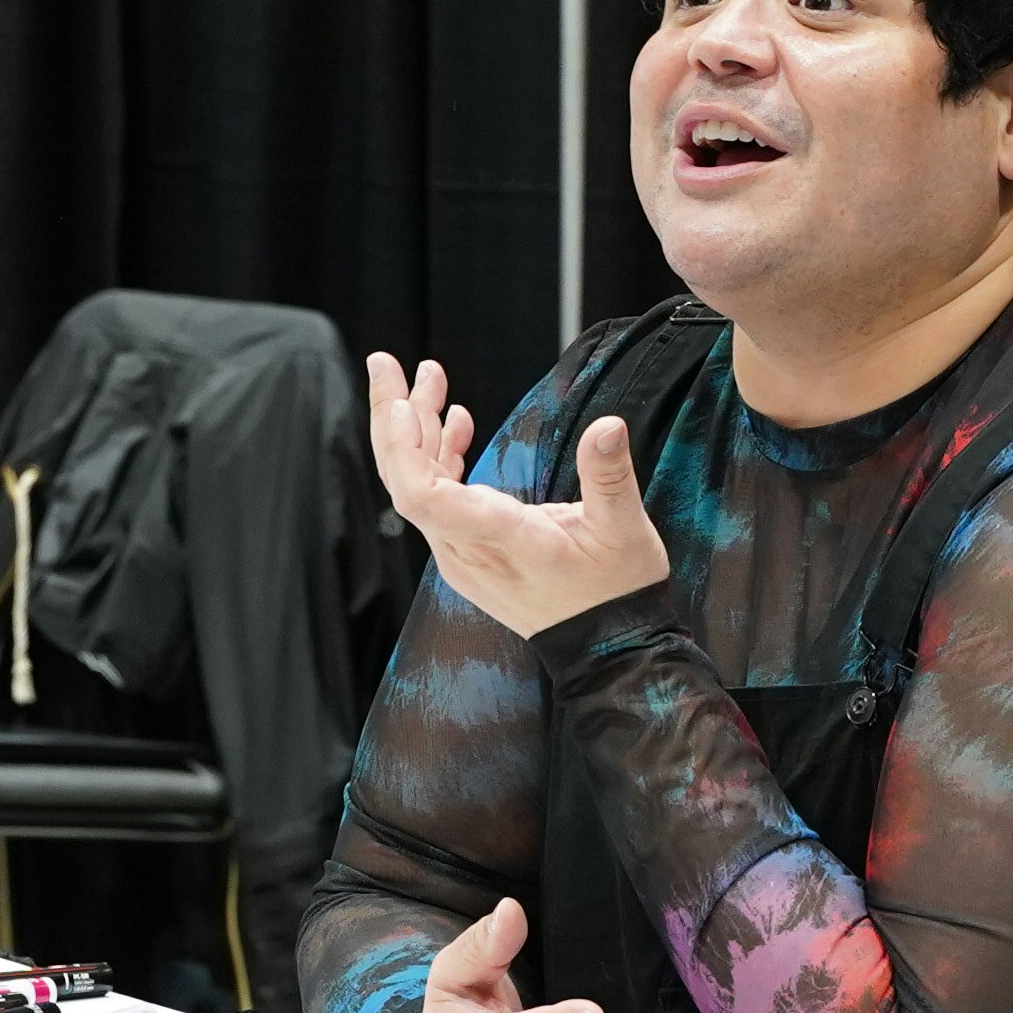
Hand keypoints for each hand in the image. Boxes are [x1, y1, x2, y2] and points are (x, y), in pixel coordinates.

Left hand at [364, 351, 672, 638]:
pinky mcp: (469, 551)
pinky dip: (437, 456)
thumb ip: (609, 476)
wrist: (607, 648)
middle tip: (388, 363)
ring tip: (428, 377)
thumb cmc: (615, 592)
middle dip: (393, 417)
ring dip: (417, 429)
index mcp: (500, 540)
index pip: (422, 498)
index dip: (403, 448)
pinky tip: (452, 420)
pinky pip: (436, 498)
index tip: (405, 402)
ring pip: (417, 485)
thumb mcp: (625, 531)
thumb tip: (607, 425)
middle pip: (405, 481)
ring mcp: (462, 553)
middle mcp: (466, 550)